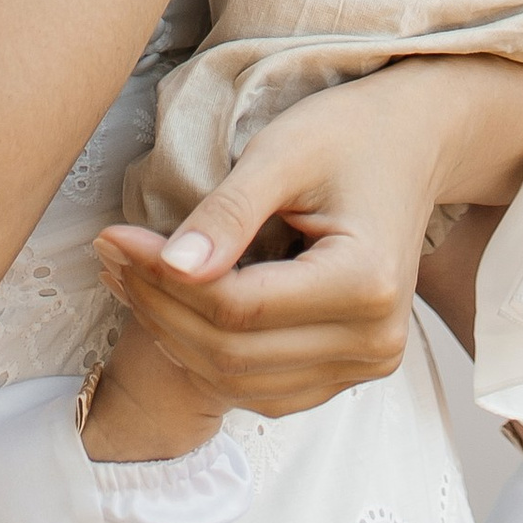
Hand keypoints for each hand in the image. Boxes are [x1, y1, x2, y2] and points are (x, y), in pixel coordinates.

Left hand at [91, 58, 522, 420]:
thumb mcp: (283, 152)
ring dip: (174, 337)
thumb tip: (170, 267)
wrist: (411, 148)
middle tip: (110, 255)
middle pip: (233, 354)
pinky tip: (172, 308)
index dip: (163, 281)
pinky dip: (208, 355)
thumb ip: (227, 213)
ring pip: (239, 381)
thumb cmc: (348, 136)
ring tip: (129, 278)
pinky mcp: (347, 371)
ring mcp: (366, 366)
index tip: (114, 238)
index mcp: (366, 284)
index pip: (238, 309)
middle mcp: (375, 342)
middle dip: (158, 309)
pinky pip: (260, 386)